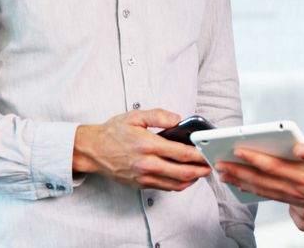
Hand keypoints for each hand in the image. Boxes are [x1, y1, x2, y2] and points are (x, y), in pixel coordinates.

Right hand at [73, 109, 211, 190]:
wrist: (93, 150)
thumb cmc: (113, 133)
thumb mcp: (134, 116)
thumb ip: (158, 115)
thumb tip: (177, 119)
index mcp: (147, 145)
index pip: (180, 153)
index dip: (197, 155)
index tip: (207, 153)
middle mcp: (147, 164)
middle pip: (182, 172)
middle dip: (200, 171)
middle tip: (210, 166)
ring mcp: (144, 177)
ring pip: (175, 184)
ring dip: (191, 180)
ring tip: (200, 173)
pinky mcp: (141, 184)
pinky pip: (165, 188)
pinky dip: (178, 184)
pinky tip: (183, 178)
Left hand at [216, 142, 303, 211]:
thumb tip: (299, 146)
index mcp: (303, 175)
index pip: (272, 166)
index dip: (253, 157)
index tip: (237, 148)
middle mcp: (295, 188)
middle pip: (261, 179)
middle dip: (238, 171)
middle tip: (218, 164)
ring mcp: (293, 197)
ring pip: (262, 189)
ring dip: (241, 182)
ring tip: (223, 175)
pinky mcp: (295, 201)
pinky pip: (269, 196)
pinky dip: (254, 192)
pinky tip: (243, 187)